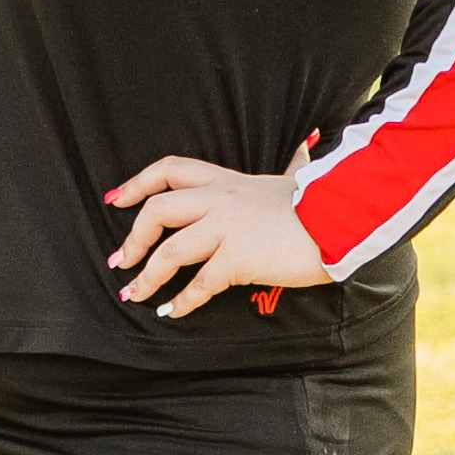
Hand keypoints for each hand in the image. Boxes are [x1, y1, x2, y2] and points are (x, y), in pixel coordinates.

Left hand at [100, 155, 335, 321]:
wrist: (340, 218)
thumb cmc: (321, 200)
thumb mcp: (297, 175)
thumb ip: (294, 162)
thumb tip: (308, 141)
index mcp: (227, 180)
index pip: (170, 170)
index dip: (137, 183)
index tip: (115, 199)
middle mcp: (220, 199)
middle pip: (158, 210)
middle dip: (133, 238)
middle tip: (120, 261)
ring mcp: (227, 228)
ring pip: (171, 250)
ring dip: (148, 276)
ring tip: (135, 295)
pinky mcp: (238, 257)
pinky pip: (201, 283)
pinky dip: (183, 301)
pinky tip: (173, 313)